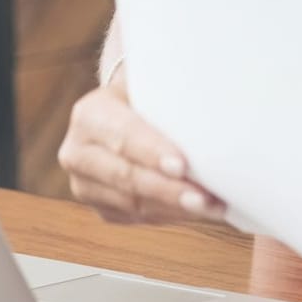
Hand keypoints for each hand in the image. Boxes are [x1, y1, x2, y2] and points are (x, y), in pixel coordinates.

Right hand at [59, 71, 223, 224]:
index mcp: (89, 114)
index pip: (122, 135)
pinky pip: (138, 217)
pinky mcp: (101, 207)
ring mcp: (85, 184)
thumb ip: (173, 94)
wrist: (128, 110)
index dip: (152, 152)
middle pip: (125, 176)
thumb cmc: (150, 94)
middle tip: (203, 198)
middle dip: (168, 190)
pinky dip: (172, 215)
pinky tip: (200, 211)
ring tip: (212, 206)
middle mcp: (78, 152)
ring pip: (132, 203)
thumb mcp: (154, 84)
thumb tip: (223, 104)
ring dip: (175, 208)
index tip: (183, 165)